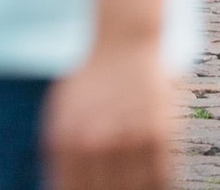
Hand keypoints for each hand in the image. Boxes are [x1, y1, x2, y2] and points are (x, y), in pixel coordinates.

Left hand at [42, 35, 177, 189]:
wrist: (122, 43)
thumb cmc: (88, 83)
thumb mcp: (60, 114)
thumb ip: (60, 155)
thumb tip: (59, 189)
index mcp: (65, 138)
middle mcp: (96, 142)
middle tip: (106, 188)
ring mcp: (128, 139)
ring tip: (127, 186)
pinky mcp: (159, 135)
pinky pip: (160, 179)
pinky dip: (155, 187)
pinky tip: (148, 185)